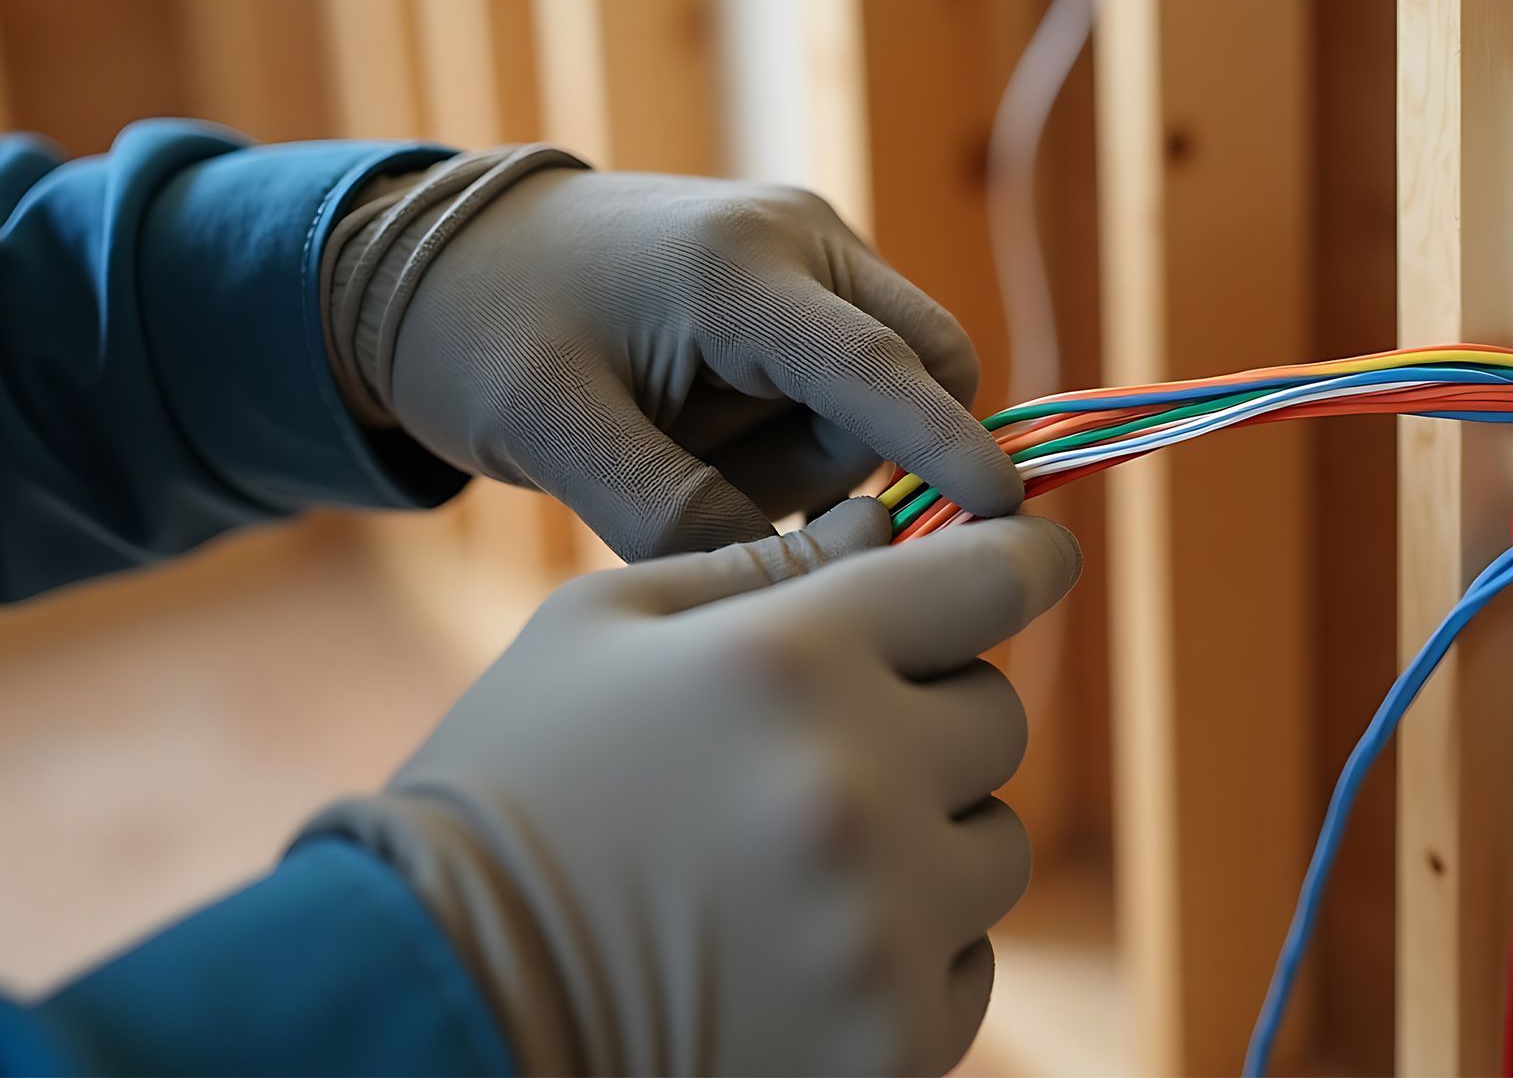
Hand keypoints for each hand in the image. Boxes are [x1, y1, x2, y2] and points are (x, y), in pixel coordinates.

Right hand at [302, 500, 1081, 1075]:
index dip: (1022, 558)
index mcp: (786, 661)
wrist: (442, 994)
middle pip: (995, 715)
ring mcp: (881, 927)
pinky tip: (804, 940)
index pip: (988, 580)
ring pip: (992, 844)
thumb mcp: (602, 628)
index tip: (1033, 558)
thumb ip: (762, 566)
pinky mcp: (890, 1041)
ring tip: (803, 853)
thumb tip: (890, 524)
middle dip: (929, 712)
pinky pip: (969, 961)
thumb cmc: (516, 784)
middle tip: (829, 740)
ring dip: (929, 833)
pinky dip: (913, 943)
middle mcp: (856, 788)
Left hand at [380, 163, 1020, 556]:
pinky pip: (851, 379)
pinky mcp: (802, 278)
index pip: (881, 366)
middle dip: (871, 454)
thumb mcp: (555, 438)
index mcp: (736, 269)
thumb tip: (797, 583)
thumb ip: (678, 518)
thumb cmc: (486, 335)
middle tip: (741, 490)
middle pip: (924, 367)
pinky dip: (803, 426)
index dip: (950, 447)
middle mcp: (797, 238)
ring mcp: (807, 248)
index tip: (1010, 515)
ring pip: (889, 386)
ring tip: (689, 443)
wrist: (439, 257)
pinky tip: (707, 426)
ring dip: (818, 447)